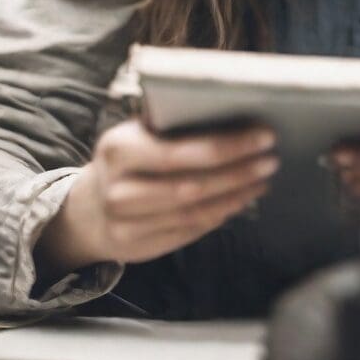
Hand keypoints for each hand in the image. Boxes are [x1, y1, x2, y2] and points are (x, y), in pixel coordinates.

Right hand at [35, 119, 278, 274]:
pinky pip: (190, 230)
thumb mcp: (136, 133)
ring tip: (263, 178)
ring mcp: (126, 224)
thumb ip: (171, 124)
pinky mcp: (139, 248)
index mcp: (118, 148)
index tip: (263, 135)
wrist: (88, 208)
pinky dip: (221, 213)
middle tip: (271, 159)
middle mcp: (118, 190)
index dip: (227, 146)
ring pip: (195, 212)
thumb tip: (231, 111)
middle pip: (192, 185)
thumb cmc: (127, 158)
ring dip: (236, 194)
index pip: (181, 151)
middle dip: (239, 172)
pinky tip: (241, 199)